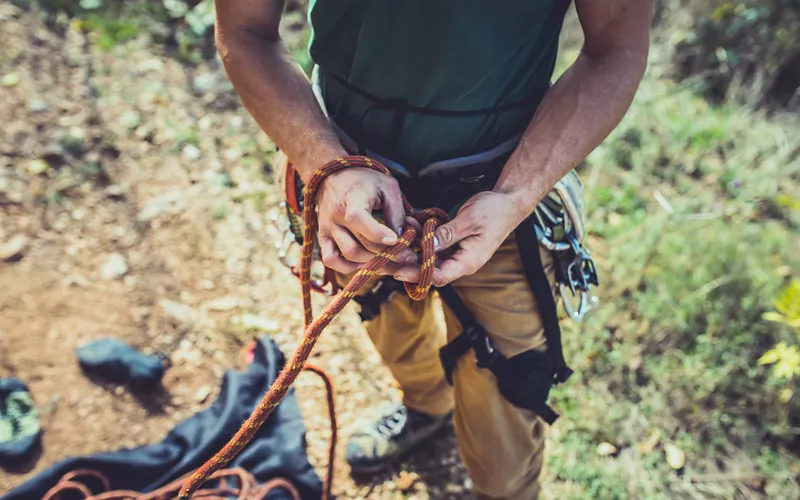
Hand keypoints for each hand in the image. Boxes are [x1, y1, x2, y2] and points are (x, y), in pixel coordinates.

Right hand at [317, 167, 417, 274]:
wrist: (334, 175)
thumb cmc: (365, 181)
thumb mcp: (388, 187)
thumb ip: (396, 212)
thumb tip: (402, 238)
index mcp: (352, 198)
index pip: (358, 218)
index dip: (377, 233)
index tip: (395, 240)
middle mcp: (335, 215)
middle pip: (358, 244)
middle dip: (385, 255)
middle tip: (407, 256)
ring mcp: (327, 228)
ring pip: (348, 255)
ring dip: (371, 262)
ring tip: (390, 260)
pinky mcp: (323, 237)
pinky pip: (331, 260)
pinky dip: (348, 267)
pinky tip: (364, 263)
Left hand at [393, 191, 523, 286]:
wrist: (508, 203)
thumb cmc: (493, 211)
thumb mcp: (469, 220)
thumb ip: (448, 234)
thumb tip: (427, 245)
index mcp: (469, 261)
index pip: (440, 276)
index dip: (418, 276)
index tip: (398, 272)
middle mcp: (462, 262)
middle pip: (432, 272)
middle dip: (410, 266)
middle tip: (389, 259)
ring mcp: (458, 254)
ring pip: (431, 260)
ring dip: (414, 252)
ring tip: (395, 243)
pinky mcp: (455, 245)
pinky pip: (436, 248)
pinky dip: (422, 242)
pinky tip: (410, 231)